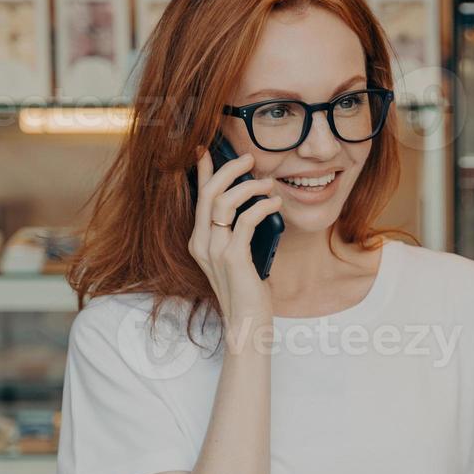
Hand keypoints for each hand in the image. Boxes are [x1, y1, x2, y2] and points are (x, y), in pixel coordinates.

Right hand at [187, 146, 282, 336]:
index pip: (198, 198)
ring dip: (249, 187)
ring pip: (224, 202)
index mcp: (199, 241)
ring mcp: (214, 250)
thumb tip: (254, 205)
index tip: (207, 150)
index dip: (202, 171)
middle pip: (209, 193)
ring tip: (269, 184)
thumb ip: (239, 234)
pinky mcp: (232, 257)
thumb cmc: (248, 291)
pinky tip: (274, 203)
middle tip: (249, 159)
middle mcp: (201, 243)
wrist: (246, 324)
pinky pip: (246, 220)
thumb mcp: (239, 256)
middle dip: (228, 169)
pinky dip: (262, 207)